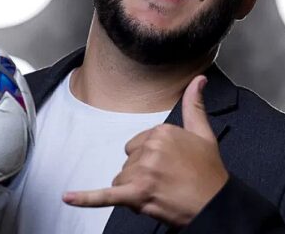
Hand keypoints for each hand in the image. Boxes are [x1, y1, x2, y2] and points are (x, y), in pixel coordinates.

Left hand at [62, 75, 228, 226]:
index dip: (151, 159)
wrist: (215, 204)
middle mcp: (150, 149)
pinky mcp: (136, 194)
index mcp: (161, 132)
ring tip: (161, 193)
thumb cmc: (209, 173)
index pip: (137, 145)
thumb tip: (198, 80)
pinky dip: (86, 199)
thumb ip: (194, 104)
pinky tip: (68, 197)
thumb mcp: (204, 133)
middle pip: (128, 163)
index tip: (170, 165)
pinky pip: (105, 195)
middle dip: (142, 175)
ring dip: (135, 190)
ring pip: (121, 180)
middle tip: (167, 181)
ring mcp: (142, 172)